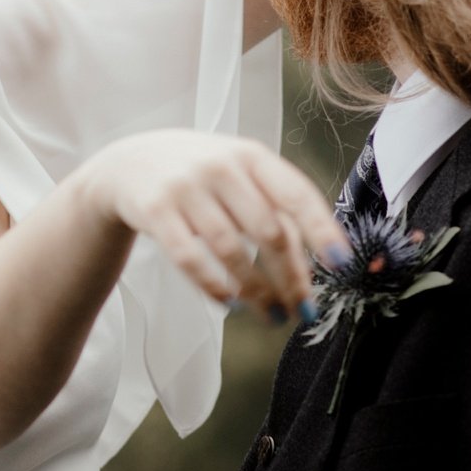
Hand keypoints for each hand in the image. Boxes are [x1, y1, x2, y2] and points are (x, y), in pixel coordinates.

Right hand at [80, 129, 346, 319]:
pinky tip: (227, 302)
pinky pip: (189, 259)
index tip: (342, 265)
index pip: (296, 195)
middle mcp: (220, 166)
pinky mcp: (155, 210)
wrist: (129, 163)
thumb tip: (316, 268)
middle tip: (302, 310)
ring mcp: (185, 187)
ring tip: (269, 315)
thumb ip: (276, 208)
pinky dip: (213, 286)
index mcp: (251, 156)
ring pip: (231, 250)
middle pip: (267, 232)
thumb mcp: (240, 175)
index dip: (321, 231)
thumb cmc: (202, 176)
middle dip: (290, 277)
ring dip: (255, 290)